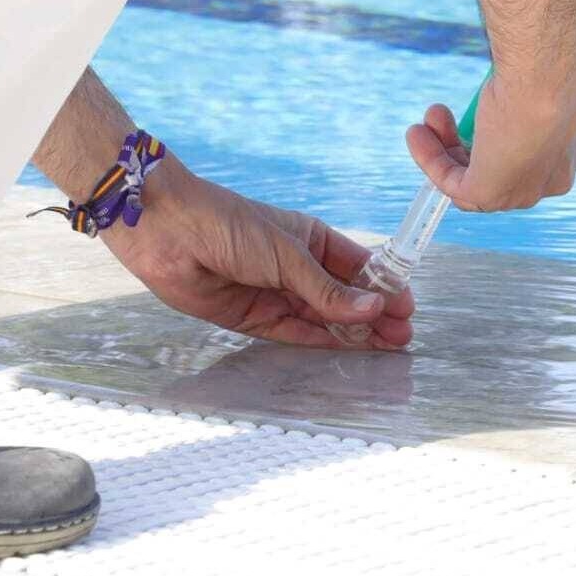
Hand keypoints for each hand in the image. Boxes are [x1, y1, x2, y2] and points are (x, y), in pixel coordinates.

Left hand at [100, 161, 413, 349]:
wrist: (168, 233)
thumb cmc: (231, 226)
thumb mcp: (288, 255)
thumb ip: (329, 290)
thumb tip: (375, 308)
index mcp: (312, 240)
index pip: (358, 267)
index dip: (384, 287)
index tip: (407, 308)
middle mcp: (298, 269)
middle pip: (345, 297)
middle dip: (375, 315)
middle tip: (403, 336)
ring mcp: (277, 294)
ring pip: (324, 319)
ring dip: (354, 332)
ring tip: (387, 346)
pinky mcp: (254, 317)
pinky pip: (295, 333)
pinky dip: (322, 342)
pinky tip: (348, 349)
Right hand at [406, 72, 575, 210]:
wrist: (547, 80)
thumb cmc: (547, 69)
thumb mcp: (538, 83)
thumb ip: (523, 94)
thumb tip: (506, 84)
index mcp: (573, 152)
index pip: (529, 156)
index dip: (493, 136)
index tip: (475, 112)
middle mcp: (554, 179)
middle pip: (498, 169)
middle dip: (463, 141)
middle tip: (442, 114)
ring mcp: (523, 191)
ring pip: (473, 180)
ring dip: (441, 151)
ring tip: (423, 124)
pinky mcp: (492, 195)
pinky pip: (452, 185)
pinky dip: (430, 161)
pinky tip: (417, 134)